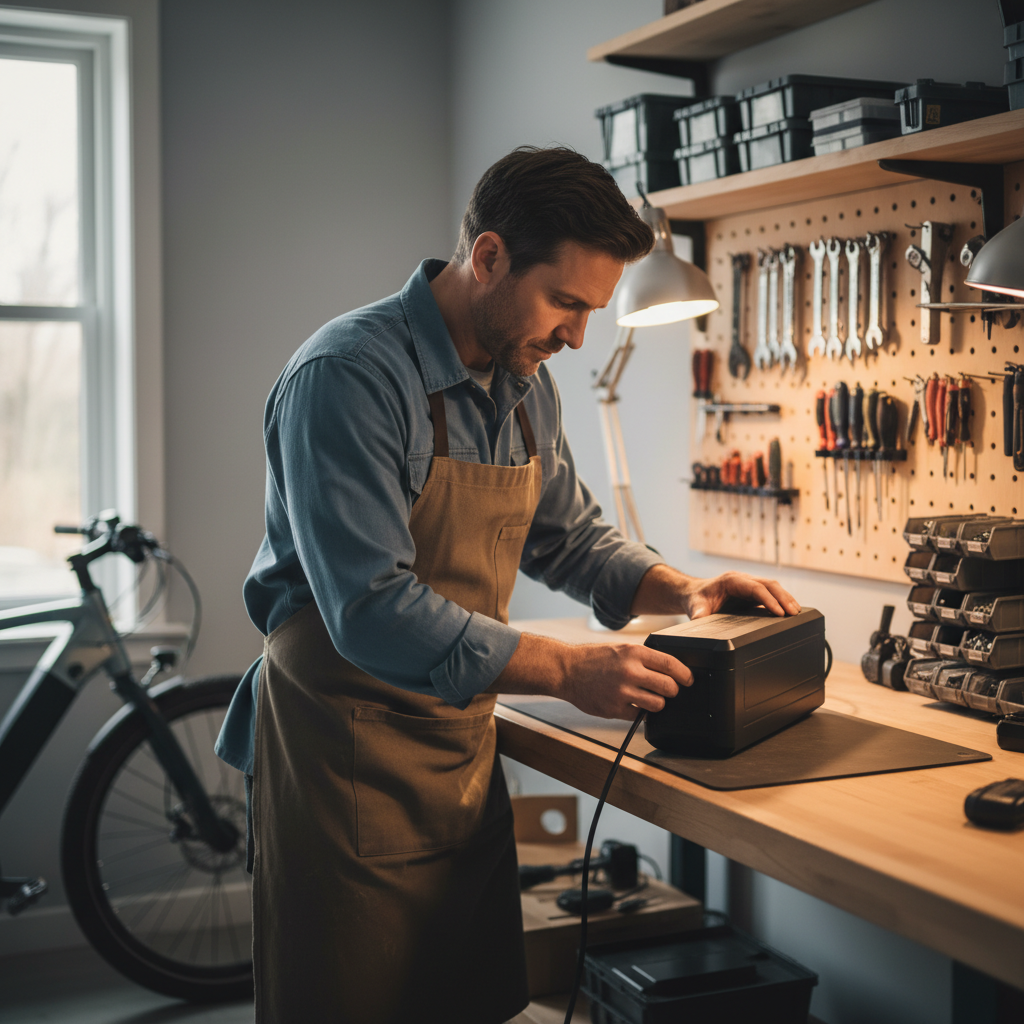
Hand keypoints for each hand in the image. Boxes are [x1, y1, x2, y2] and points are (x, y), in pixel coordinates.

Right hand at [559, 642, 689, 719]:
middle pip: (669, 687)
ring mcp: (622, 692)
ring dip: (658, 703)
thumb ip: (643, 658)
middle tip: (669, 691)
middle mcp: (630, 671)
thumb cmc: (593, 659)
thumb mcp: (621, 648)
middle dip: (673, 691)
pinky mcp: (615, 709)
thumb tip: (669, 670)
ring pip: (658, 704)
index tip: (688, 680)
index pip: (671, 665)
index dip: (685, 675)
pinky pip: (639, 715)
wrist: (567, 670)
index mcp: (634, 653)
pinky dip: (640, 712)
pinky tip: (633, 704)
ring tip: (650, 699)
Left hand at [681, 570, 799, 618]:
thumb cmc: (696, 599)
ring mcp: (748, 585)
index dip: (768, 599)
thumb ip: (698, 614)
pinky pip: (770, 594)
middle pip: (769, 584)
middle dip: (783, 597)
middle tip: (794, 612)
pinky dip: (781, 601)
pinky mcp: (751, 594)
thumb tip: (700, 620)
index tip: (779, 612)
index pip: (755, 588)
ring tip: (797, 612)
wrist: (693, 594)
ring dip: (786, 598)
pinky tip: (789, 611)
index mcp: (731, 580)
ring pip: (772, 588)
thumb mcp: (694, 607)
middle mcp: (743, 580)